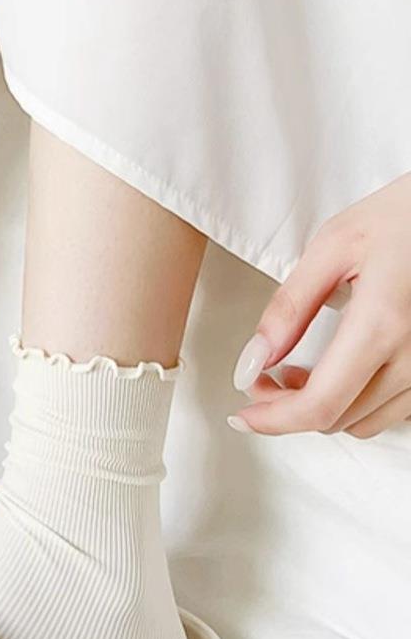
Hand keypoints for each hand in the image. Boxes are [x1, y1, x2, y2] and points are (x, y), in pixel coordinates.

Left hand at [229, 173, 410, 438]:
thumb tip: (253, 359)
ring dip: (324, 407)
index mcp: (382, 325)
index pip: (319, 405)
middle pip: (337, 419)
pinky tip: (339, 369)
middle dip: (289, 407)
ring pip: (365, 422)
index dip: (272, 420)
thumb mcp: (333, 246)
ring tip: (300, 369)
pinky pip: (393, 409)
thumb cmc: (403, 216)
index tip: (243, 414)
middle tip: (263, 373)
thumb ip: (289, 307)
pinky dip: (357, 401)